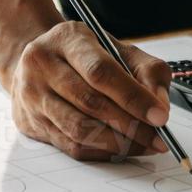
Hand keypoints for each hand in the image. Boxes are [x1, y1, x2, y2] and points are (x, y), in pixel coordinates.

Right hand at [1, 23, 171, 160]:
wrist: (38, 62)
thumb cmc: (84, 56)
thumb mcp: (117, 49)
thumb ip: (147, 71)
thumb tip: (159, 105)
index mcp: (67, 39)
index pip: (101, 72)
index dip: (132, 97)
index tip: (160, 116)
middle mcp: (42, 65)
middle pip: (90, 103)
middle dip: (131, 126)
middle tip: (158, 138)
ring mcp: (33, 95)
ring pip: (79, 129)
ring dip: (118, 143)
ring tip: (144, 145)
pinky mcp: (32, 122)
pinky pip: (71, 146)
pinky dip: (102, 152)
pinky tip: (122, 148)